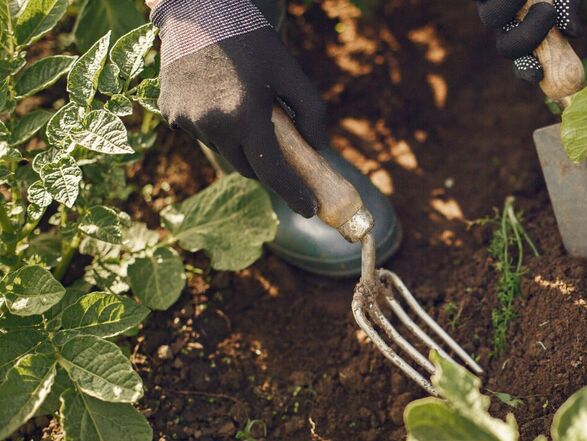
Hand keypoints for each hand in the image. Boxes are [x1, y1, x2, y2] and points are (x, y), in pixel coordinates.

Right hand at [154, 0, 327, 217]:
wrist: (198, 9)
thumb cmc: (249, 38)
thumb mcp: (289, 72)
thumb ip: (310, 112)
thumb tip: (319, 147)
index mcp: (244, 116)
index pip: (272, 172)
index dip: (293, 194)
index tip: (309, 208)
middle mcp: (211, 124)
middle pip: (247, 167)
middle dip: (268, 168)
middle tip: (286, 158)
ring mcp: (185, 120)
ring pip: (223, 150)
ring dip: (240, 143)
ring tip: (248, 111)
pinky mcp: (169, 111)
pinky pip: (200, 133)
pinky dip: (216, 127)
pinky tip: (221, 99)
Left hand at [475, 0, 585, 82]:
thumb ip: (569, 11)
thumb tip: (573, 32)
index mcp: (530, 35)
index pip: (525, 64)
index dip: (528, 71)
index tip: (538, 74)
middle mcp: (508, 25)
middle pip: (507, 48)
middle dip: (527, 37)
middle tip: (549, 12)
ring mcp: (491, 7)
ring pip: (491, 20)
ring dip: (511, 7)